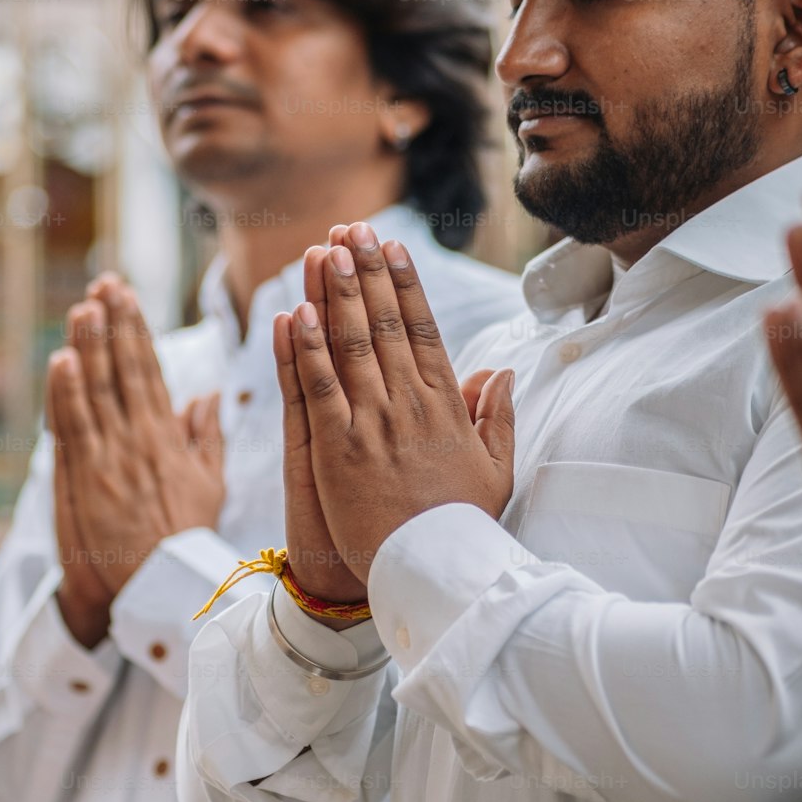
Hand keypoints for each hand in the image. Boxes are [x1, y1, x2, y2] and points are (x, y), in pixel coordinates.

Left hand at [47, 278, 224, 601]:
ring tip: (82, 308)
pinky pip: (72, 427)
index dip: (135, 331)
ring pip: (95, 391)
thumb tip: (207, 397)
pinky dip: (65, 393)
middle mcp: (139, 440)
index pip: (149, 371)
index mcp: (168, 438)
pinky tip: (61, 361)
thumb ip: (206, 437)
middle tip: (103, 285)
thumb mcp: (210, 485)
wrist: (156, 586)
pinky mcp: (84, 479)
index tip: (126, 297)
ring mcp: (109, 458)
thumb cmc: (183, 537)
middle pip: (121, 371)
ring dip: (87, 347)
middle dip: (112, 325)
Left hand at [285, 220, 514, 584]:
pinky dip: (308, 349)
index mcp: (445, 406)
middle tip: (352, 229)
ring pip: (351, 345)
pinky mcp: (339, 449)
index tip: (394, 249)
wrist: (435, 572)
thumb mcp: (496, 470)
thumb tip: (504, 373)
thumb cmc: (464, 527)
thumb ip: (498, 418)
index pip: (423, 330)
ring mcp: (373, 424)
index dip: (406, 285)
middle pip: (385, 325)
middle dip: (367, 272)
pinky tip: (297, 312)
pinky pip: (320, 388)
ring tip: (325, 250)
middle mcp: (409, 405)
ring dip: (337, 294)